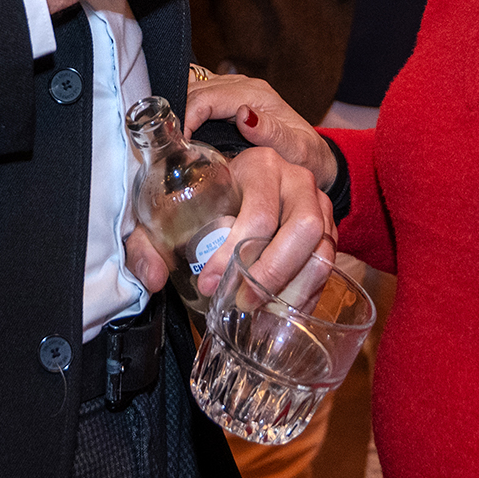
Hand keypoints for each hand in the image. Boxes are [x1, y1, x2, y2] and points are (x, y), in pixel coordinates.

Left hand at [122, 144, 335, 301]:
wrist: (240, 183)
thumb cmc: (204, 197)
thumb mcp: (170, 211)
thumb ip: (148, 242)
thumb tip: (152, 278)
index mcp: (259, 166)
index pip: (258, 213)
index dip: (234, 254)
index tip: (208, 282)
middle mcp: (296, 179)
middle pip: (302, 230)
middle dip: (271, 274)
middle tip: (241, 301)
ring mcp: (319, 203)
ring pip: (323, 250)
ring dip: (293, 288)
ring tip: (260, 312)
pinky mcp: (330, 227)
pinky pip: (328, 265)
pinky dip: (306, 294)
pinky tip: (280, 312)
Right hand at [182, 72, 337, 192]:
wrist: (316, 159)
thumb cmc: (307, 157)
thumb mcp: (296, 150)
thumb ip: (271, 133)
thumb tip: (244, 114)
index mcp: (256, 94)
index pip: (206, 98)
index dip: (186, 119)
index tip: (178, 146)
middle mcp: (243, 87)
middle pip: (195, 90)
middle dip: (177, 115)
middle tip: (167, 146)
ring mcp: (235, 90)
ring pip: (192, 89)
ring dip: (178, 110)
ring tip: (169, 139)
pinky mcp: (228, 100)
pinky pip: (198, 95)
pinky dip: (184, 108)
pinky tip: (179, 129)